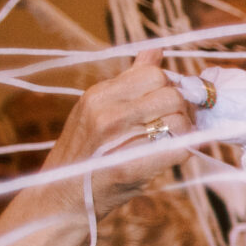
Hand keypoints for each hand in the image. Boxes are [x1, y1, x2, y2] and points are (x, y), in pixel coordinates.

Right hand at [27, 52, 197, 216]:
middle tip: (176, 122)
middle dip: (182, 109)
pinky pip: (177, 150)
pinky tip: (173, 155)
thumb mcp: (98, 107)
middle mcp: (106, 113)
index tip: (169, 102)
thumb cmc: (86, 150)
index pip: (154, 74)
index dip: (170, 86)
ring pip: (179, 122)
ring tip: (171, 140)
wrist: (61, 195)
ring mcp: (117, 140)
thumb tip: (155, 50)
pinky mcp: (130, 168)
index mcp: (99, 94)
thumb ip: (130, 80)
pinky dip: (183, 151)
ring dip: (185, 132)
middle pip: (171, 95)